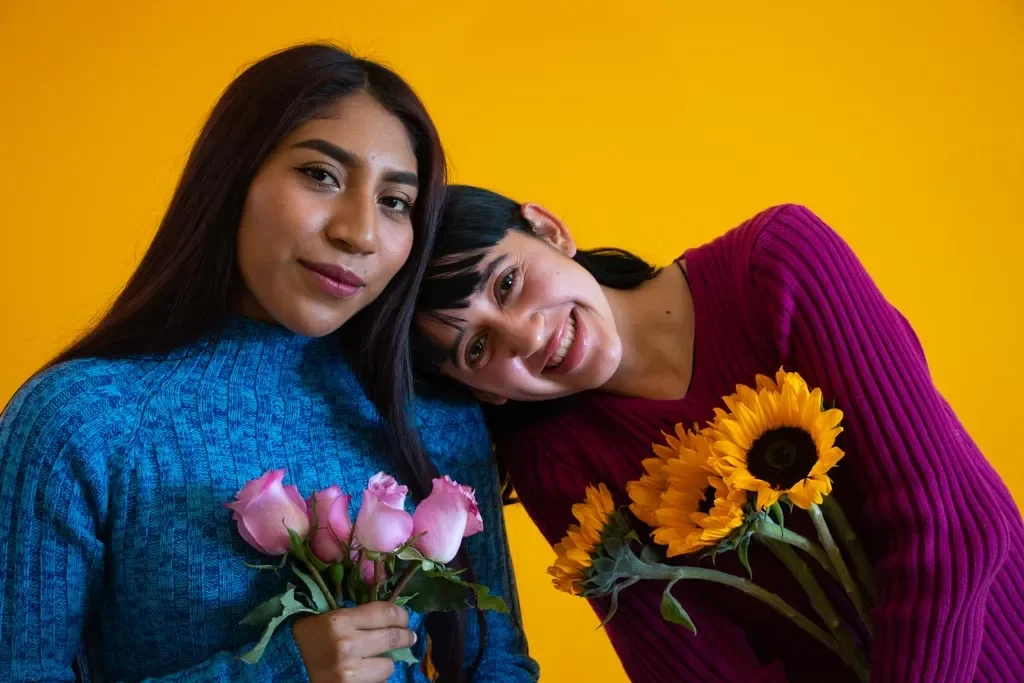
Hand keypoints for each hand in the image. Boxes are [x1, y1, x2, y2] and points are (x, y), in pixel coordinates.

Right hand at [293, 601, 416, 682]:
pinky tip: (367, 675)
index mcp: (340, 620)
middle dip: (405, 637)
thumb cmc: (309, 639)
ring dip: (386, 663)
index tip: (405, 619)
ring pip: (388, 665)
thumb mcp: (331, 619)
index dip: (401, 615)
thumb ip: (359, 617)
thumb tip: (394, 618)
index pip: (385, 613)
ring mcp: (348, 671)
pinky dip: (376, 679)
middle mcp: (347, 645)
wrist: (285, 668)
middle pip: (392, 637)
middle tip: (409, 637)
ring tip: (378, 660)